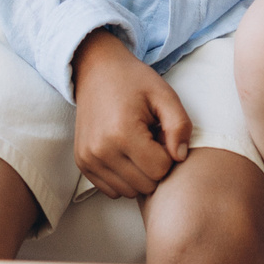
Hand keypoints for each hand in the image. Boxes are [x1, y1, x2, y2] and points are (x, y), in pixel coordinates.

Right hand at [72, 29, 188, 198]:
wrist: (97, 71)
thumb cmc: (135, 82)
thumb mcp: (165, 95)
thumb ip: (180, 125)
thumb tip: (180, 157)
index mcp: (122, 134)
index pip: (160, 170)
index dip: (169, 153)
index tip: (162, 133)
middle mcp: (101, 152)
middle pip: (145, 185)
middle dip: (155, 165)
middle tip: (152, 138)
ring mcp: (88, 160)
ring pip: (129, 191)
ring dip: (140, 173)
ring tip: (139, 145)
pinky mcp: (83, 164)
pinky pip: (111, 190)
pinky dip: (124, 177)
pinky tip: (126, 153)